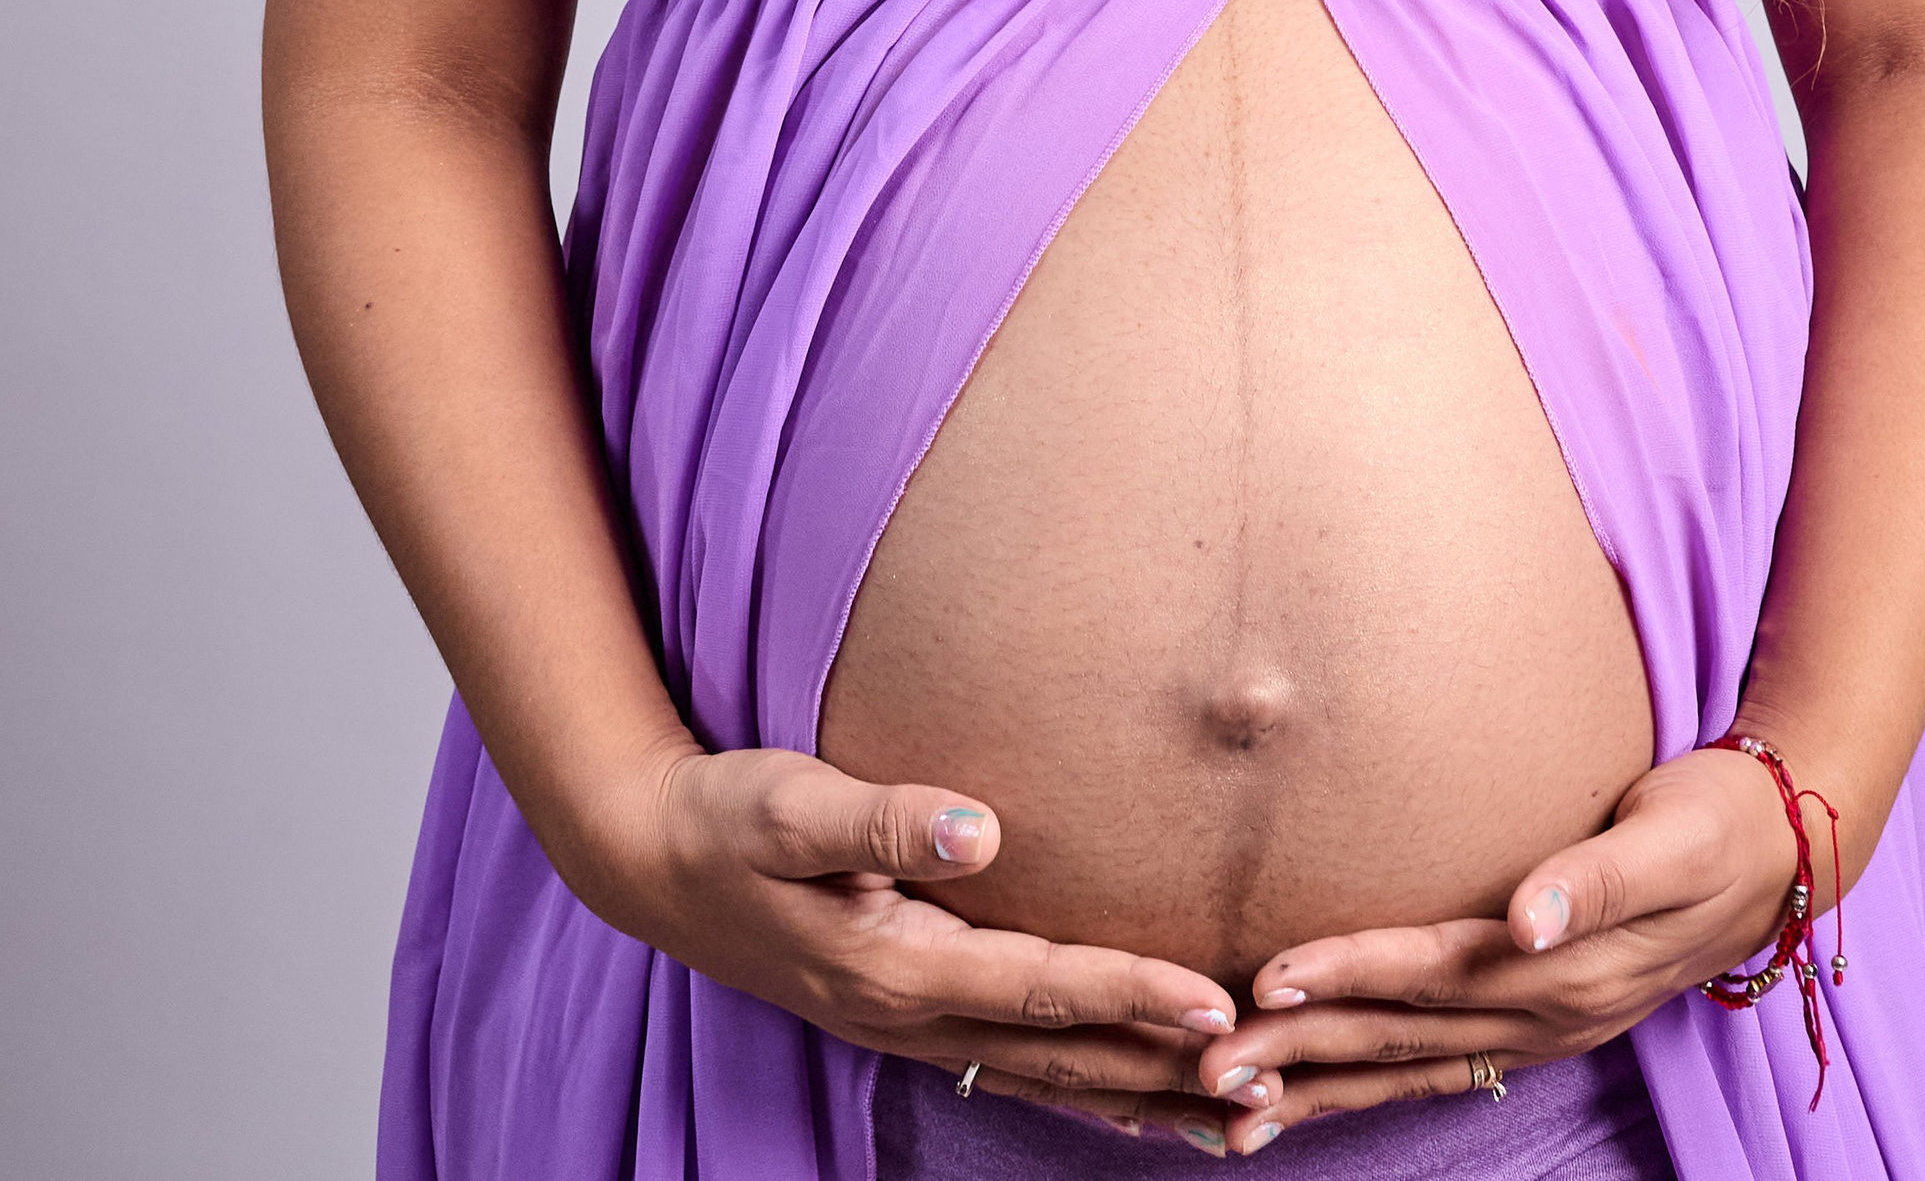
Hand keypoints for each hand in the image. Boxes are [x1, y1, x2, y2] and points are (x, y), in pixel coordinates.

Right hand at [575, 743, 1255, 1127]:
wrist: (653, 861)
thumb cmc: (728, 818)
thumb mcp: (788, 803)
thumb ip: (881, 815)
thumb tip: (976, 825)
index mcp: (895, 964)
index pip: (1040, 986)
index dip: (1131, 994)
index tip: (1216, 1002)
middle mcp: (912, 1013)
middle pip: (1061, 1054)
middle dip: (1165, 1072)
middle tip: (1270, 1085)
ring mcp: (910, 1024)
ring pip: (1047, 1074)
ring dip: (1140, 1096)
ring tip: (1237, 1119)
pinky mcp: (909, 1011)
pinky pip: (1018, 1064)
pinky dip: (1087, 1085)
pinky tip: (1135, 1099)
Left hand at [1173, 748, 1807, 1147]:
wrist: (1778, 858)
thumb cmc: (1716, 823)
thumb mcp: (1671, 836)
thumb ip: (1596, 879)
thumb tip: (1529, 917)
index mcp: (1564, 965)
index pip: (1433, 971)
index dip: (1352, 973)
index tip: (1272, 979)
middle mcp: (1542, 1011)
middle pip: (1401, 1034)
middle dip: (1303, 1050)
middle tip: (1207, 1064)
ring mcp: (1538, 1029)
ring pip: (1408, 1065)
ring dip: (1321, 1085)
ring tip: (1230, 1106)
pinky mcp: (1535, 1023)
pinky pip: (1435, 1066)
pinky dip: (1368, 1085)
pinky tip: (1314, 1096)